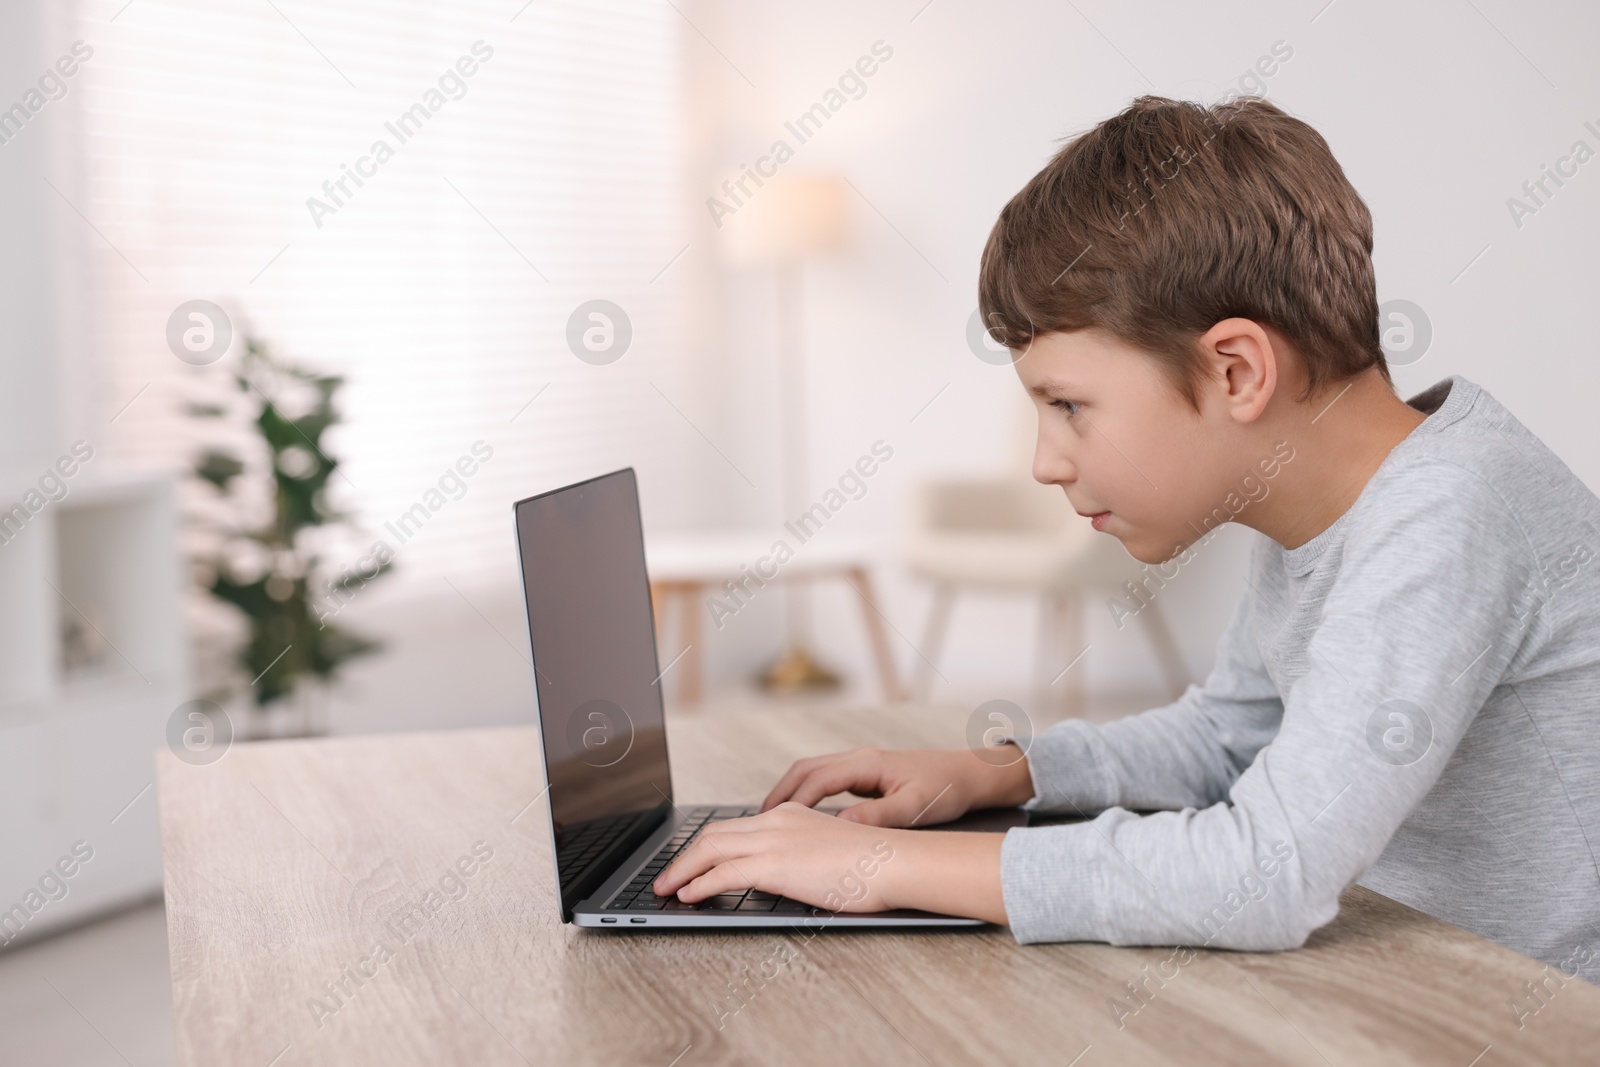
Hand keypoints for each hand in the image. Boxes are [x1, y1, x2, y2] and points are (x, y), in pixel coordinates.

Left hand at [652, 803, 905, 911]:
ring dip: (682, 869)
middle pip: (713, 833)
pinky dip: (699, 883)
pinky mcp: (773, 863)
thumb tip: (789, 877)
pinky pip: (722, 872)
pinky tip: (689, 895)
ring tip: (667, 888)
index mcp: (790, 815)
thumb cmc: (873, 866)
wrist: (893, 861)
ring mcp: (773, 840)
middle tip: (667, 876)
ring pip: (709, 848)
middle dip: (684, 856)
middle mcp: (776, 820)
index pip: (734, 826)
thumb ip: (804, 858)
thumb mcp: (830, 853)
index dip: (706, 845)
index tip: (691, 862)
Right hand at [760, 745, 1034, 827]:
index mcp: (866, 764)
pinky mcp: (867, 776)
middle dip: (779, 794)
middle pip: (805, 770)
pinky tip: (804, 817)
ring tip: (771, 821)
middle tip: (757, 821)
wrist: (973, 775)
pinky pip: (827, 781)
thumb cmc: (947, 789)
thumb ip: (877, 817)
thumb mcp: (914, 807)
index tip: (770, 822)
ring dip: (790, 793)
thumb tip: (841, 827)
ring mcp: (862, 766)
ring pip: (813, 773)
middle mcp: (859, 759)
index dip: (791, 801)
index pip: (816, 780)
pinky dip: (808, 795)